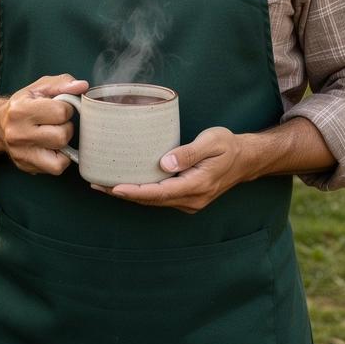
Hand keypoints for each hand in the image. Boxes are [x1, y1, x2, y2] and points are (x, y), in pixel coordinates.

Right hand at [0, 74, 88, 174]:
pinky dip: (61, 159)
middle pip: (61, 136)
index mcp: (21, 110)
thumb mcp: (40, 87)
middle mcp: (18, 133)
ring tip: (55, 135)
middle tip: (58, 123)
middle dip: (66, 128)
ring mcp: (21, 153)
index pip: (60, 112)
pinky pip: (56, 169)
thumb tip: (83, 86)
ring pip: (60, 157)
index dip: (67, 109)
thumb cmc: (24, 104)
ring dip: (64, 144)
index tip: (60, 108)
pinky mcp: (26, 166)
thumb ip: (62, 83)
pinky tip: (54, 148)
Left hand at [92, 126, 250, 212]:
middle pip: (152, 200)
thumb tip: (165, 163)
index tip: (114, 187)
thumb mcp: (213, 142)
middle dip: (124, 194)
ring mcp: (189, 201)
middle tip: (97, 185)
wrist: (247, 160)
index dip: (135, 191)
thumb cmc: (229, 146)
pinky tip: (126, 184)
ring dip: (130, 194)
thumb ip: (189, 152)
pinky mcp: (186, 197)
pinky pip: (160, 197)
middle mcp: (192, 198)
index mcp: (197, 185)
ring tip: (104, 185)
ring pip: (154, 201)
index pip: (160, 192)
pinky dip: (142, 192)